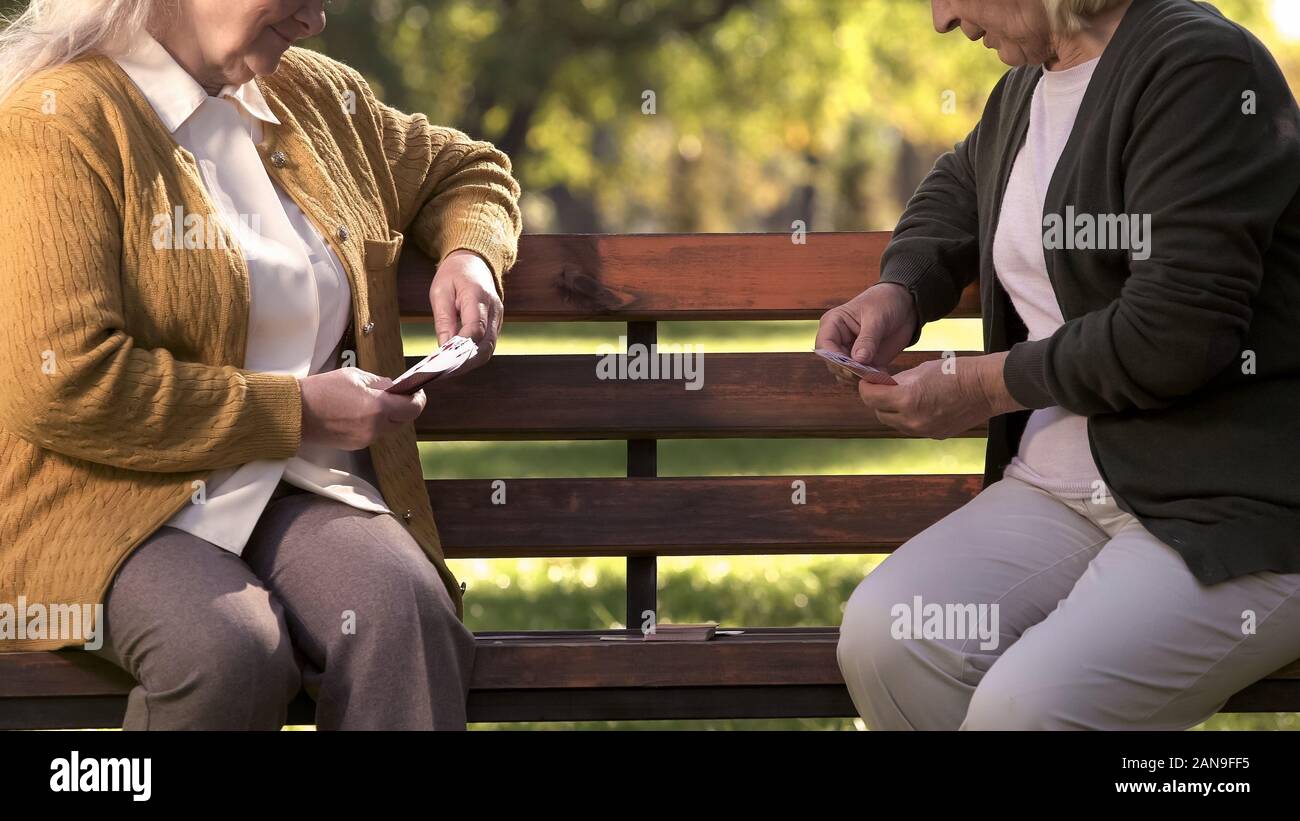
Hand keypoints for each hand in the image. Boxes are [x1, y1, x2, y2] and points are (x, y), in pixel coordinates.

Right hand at [297, 368, 427, 450]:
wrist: (295, 413)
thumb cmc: (321, 390)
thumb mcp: (354, 376)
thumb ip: (379, 383)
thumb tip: (393, 387)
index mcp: (377, 407)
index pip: (413, 408)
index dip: (418, 399)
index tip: (416, 391)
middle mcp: (375, 427)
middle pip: (404, 420)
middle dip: (404, 407)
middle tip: (397, 394)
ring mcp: (365, 439)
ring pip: (389, 428)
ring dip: (389, 416)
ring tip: (377, 402)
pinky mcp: (356, 446)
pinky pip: (374, 434)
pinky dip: (375, 424)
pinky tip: (363, 412)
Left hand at [430, 249, 502, 375]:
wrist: (474, 262)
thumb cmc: (454, 275)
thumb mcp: (440, 292)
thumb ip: (443, 320)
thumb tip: (443, 348)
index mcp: (478, 296)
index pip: (476, 328)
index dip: (462, 347)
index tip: (444, 360)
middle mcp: (494, 309)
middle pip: (485, 344)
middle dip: (466, 362)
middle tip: (444, 373)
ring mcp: (498, 317)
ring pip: (489, 349)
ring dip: (470, 362)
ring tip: (449, 371)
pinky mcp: (496, 324)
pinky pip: (488, 345)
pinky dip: (474, 356)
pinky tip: (458, 362)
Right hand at [815, 282, 917, 386]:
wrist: (906, 305)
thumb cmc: (886, 302)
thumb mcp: (877, 318)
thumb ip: (867, 340)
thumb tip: (858, 360)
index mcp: (833, 324)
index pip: (824, 347)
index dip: (835, 360)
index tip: (852, 367)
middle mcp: (837, 340)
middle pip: (833, 364)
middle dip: (849, 371)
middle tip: (868, 373)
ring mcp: (850, 352)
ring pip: (845, 373)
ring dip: (860, 377)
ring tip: (877, 375)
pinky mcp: (864, 361)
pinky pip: (862, 376)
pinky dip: (872, 379)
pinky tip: (883, 376)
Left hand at [858, 351, 1025, 438]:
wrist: (987, 388)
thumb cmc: (956, 372)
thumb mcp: (922, 370)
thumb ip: (900, 381)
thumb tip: (885, 384)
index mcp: (906, 399)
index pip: (870, 397)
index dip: (866, 387)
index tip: (867, 380)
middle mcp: (912, 420)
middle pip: (880, 413)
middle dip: (878, 400)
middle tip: (882, 388)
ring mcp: (924, 430)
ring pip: (895, 423)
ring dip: (893, 411)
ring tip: (902, 396)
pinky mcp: (935, 435)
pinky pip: (913, 428)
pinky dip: (910, 417)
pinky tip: (920, 405)